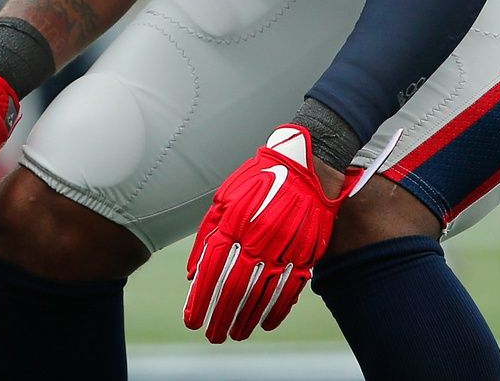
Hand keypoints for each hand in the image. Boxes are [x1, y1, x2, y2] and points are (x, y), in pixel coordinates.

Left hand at [184, 124, 346, 342]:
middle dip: (221, 315)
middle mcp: (258, 238)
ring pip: (262, 293)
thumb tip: (194, 273)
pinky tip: (265, 324)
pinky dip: (277, 310)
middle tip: (212, 334)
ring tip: (234, 333)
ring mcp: (284, 247)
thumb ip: (207, 235)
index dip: (201, 300)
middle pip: (235, 288)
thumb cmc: (260, 180)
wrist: (307, 164)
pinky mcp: (306, 253)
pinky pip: (290, 288)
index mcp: (235, 222)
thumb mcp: (224, 198)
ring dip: (246, 318)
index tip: (192, 320)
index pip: (212, 271)